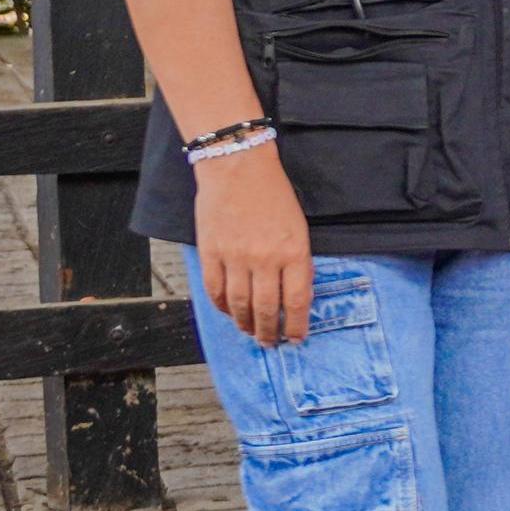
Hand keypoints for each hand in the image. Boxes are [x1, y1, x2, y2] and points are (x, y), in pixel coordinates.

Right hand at [195, 145, 313, 346]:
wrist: (238, 167)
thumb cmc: (273, 195)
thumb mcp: (299, 228)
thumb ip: (297, 262)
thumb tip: (295, 295)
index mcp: (293, 252)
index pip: (297, 301)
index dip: (297, 325)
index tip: (296, 338)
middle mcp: (264, 259)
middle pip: (267, 309)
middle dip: (269, 332)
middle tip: (270, 343)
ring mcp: (235, 257)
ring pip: (239, 304)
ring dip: (245, 323)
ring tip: (250, 332)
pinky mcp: (211, 251)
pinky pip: (214, 289)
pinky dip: (221, 306)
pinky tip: (229, 312)